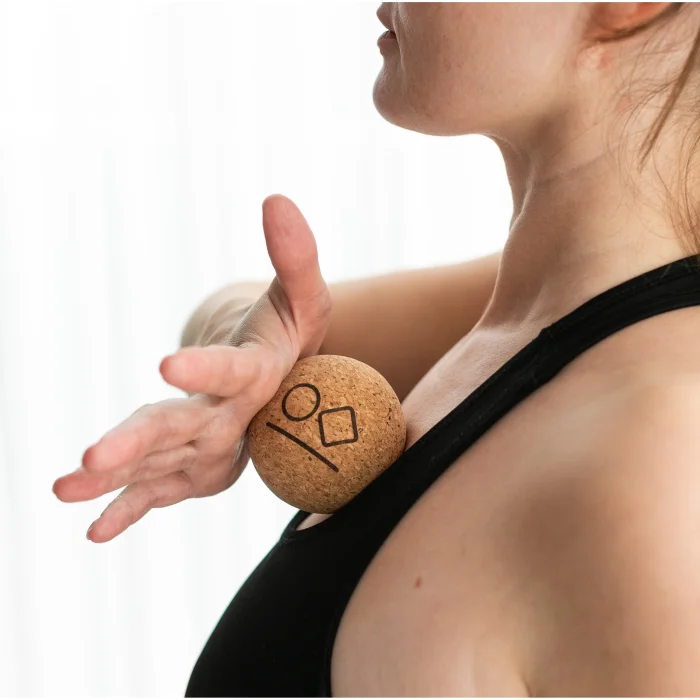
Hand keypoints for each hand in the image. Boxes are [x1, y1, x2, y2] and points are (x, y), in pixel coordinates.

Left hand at [52, 194, 331, 542]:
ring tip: (63, 488)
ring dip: (116, 479)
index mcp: (262, 375)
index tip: (168, 363)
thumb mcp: (303, 294)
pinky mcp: (196, 468)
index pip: (233, 373)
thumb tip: (276, 200)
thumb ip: (297, 255)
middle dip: (140, 443)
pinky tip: (93, 528)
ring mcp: (215, 449)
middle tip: (91, 457)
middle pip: (187, 430)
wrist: (282, 379)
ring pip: (163, 465)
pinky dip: (130, 508)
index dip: (205, 371)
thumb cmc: (289, 331)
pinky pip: (162, 491)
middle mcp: (236, 419)